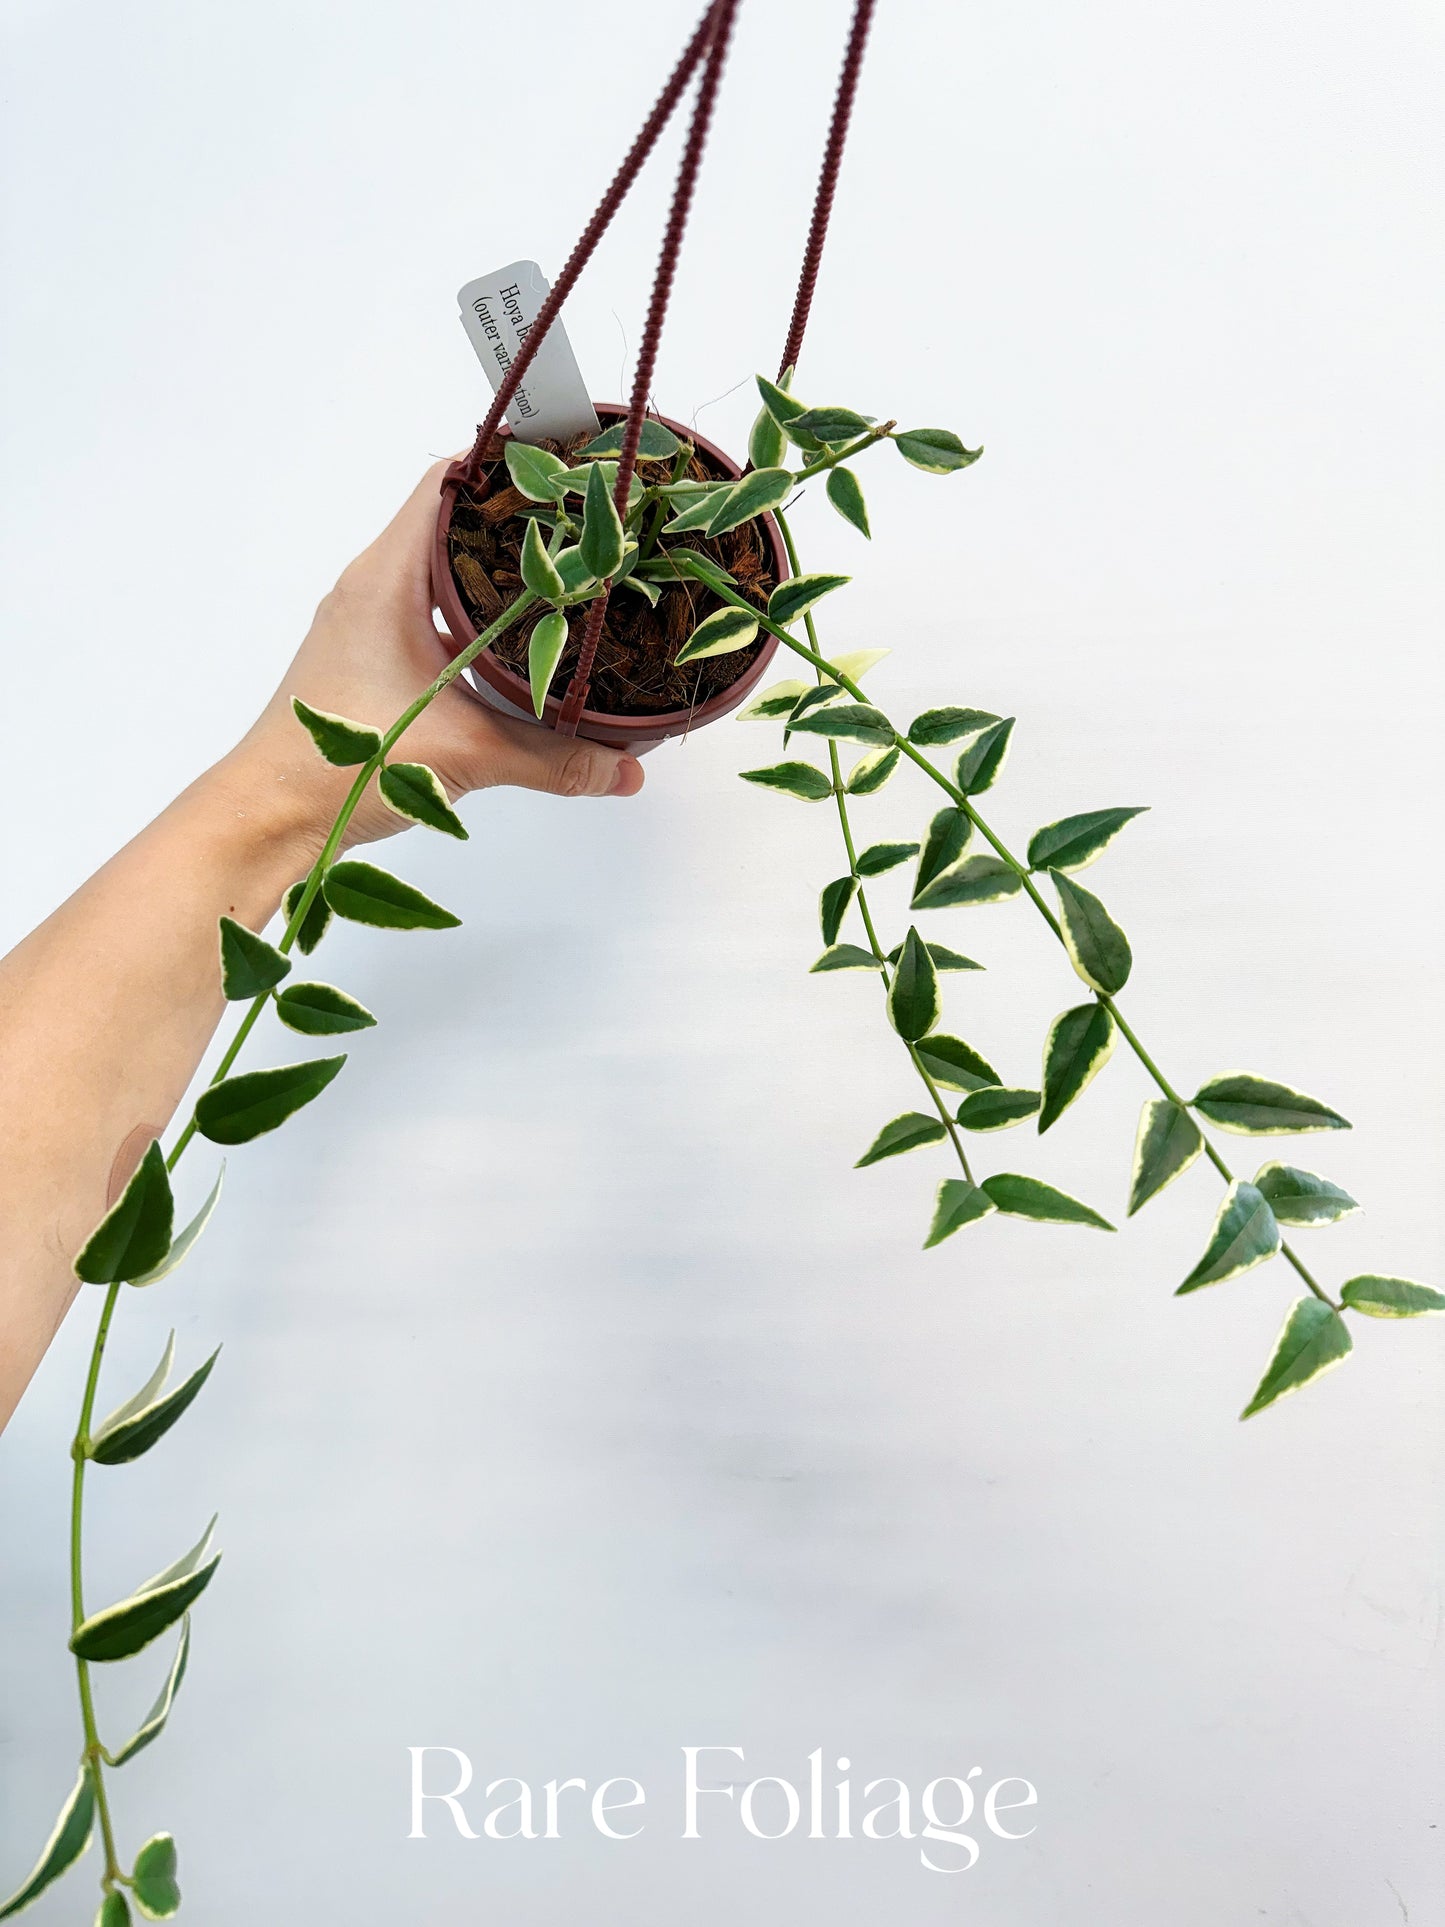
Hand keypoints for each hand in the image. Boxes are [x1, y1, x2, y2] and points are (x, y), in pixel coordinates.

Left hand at [213, 457, 644, 857]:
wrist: (269, 816)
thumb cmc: (337, 766)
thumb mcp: (465, 754)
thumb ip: (553, 759)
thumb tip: (625, 770)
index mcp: (385, 580)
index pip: (443, 484)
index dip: (502, 467)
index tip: (559, 467)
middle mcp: (371, 590)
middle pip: (447, 524)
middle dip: (512, 523)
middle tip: (579, 526)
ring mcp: (366, 625)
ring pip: (437, 575)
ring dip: (492, 577)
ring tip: (561, 580)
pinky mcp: (368, 661)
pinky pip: (428, 618)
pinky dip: (471, 622)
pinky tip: (514, 648)